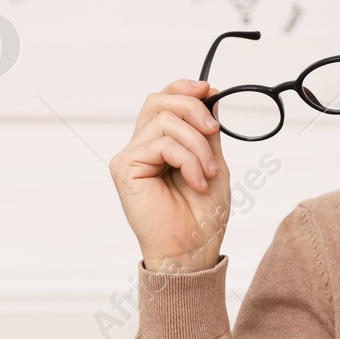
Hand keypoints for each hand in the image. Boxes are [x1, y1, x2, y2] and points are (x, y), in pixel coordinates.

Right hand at [109, 80, 229, 273]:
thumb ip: (206, 131)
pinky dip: (188, 159)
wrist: (192, 250)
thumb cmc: (202, 216)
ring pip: (164, 120)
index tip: (210, 90)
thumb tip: (209, 95)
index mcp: (161, 144)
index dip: (184, 88)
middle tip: (214, 131)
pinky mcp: (125, 167)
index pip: (163, 101)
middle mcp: (141, 147)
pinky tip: (197, 181)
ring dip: (197, 145)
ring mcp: (131, 156)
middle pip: (159, 101)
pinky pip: (161, 143)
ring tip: (209, 173)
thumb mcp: (213, 162)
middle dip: (193, 109)